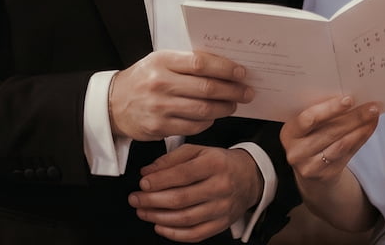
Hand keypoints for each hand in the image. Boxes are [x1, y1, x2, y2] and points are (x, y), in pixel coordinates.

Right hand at [109, 51, 253, 140]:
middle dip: (232, 91)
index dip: (226, 68)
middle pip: (207, 88)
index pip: (201, 63)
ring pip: (204, 110)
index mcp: (162, 61)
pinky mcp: (159, 127)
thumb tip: (224, 66)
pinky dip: (209, 122)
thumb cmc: (143, 79)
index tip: (241, 73)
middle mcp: (160, 83)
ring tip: (233, 104)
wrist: (113, 104)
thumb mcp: (159, 61)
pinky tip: (213, 116)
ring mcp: (159, 107)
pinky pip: (194, 126)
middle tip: (246, 91)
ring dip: (224, 108)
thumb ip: (187, 62)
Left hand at [129, 144, 258, 241]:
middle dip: (152, 201)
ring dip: (159, 217)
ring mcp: (222, 208)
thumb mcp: (198, 150)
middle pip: (181, 199)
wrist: (250, 177)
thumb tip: (147, 172)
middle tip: (135, 199)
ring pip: (186, 218)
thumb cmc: (220, 162)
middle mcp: (220, 187)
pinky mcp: (222, 224)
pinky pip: (196, 234)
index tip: (142, 183)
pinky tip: (160, 226)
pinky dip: (175, 234)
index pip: (182, 175)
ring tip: (143, 212)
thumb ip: (171, 159)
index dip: (159, 181)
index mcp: (214, 164)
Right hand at [281, 95, 379, 183]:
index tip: (349, 99)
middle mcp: (297, 151)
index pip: (308, 118)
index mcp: (289, 133)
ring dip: (360, 128)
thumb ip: (320, 114)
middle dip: (353, 117)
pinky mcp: (327, 174)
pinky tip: (369, 128)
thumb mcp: (306, 128)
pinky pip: (348, 154)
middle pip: (329, 131)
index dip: (329, 109)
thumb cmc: (309, 139)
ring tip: (373, 115)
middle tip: (371, 106)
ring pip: (341, 144)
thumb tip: (348, 96)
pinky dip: (361, 138)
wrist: (310, 170)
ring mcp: (311, 165)